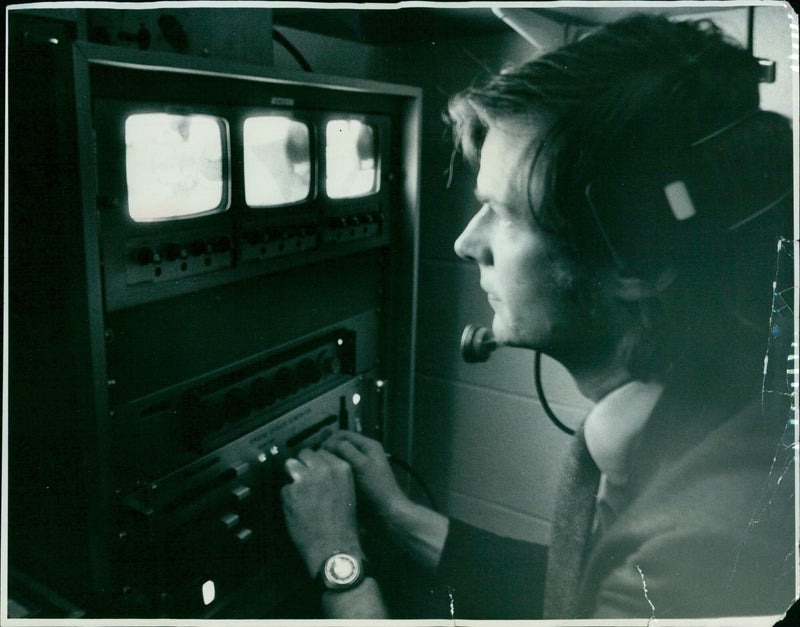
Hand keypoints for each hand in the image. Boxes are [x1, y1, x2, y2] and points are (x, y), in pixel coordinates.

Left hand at [280, 448, 363, 576]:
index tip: (314, 471)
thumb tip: (318, 468)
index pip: (322, 452)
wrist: (334, 546)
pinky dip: (288, 498)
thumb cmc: (343, 525)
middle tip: (304, 480)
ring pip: (291, 465)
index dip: (316, 463)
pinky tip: (297, 510)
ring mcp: (305, 479)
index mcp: (341, 468)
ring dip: (292, 476)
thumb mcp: (347, 492)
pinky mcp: (290, 491)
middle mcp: (324, 469)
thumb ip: (334, 476)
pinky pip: (284, 488)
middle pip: (305, 454)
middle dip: (302, 465)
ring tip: (299, 493)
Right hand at [321, 431, 409, 520]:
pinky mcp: (356, 477)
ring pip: (339, 458)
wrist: (386, 511)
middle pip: (340, 445)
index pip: (343, 435)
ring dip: (331, 462)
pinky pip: (341, 469)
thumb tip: (329, 443)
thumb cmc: (377, 487)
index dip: (330, 441)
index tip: (320, 453)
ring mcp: (359, 465)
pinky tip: (328, 478)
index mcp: (368, 445)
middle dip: (328, 451)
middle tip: (318, 462)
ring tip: (321, 470)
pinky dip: (334, 471)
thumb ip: (346, 450)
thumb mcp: (362, 465)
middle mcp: (364, 453)